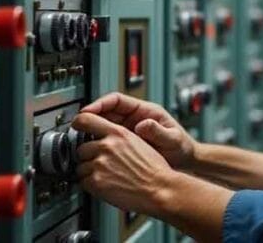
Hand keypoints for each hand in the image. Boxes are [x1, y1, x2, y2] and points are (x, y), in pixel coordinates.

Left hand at [72, 113, 174, 214]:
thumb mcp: (137, 142)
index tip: (77, 129)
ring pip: (80, 166)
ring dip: (89, 172)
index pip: (85, 120)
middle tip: (101, 163)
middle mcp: (107, 146)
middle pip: (81, 148)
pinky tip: (105, 185)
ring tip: (106, 176)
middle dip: (88, 157)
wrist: (159, 189)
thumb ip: (117, 136)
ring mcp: (100, 164)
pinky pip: (83, 182)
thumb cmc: (153, 169)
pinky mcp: (96, 182)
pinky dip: (91, 185)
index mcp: (117, 133)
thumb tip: (102, 135)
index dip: (78, 124)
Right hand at [81, 92, 196, 169]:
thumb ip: (159, 132)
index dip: (100, 104)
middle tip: (77, 125)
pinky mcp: (126, 144)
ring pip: (105, 126)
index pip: (116, 100)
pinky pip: (108, 139)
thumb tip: (143, 125)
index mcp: (144, 111)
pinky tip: (93, 151)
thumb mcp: (172, 139)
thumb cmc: (181, 147)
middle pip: (106, 112)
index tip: (88, 111)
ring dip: (93, 130)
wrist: (184, 161)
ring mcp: (129, 131)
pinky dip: (100, 143)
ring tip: (81, 139)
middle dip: (91, 117)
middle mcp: (134, 118)